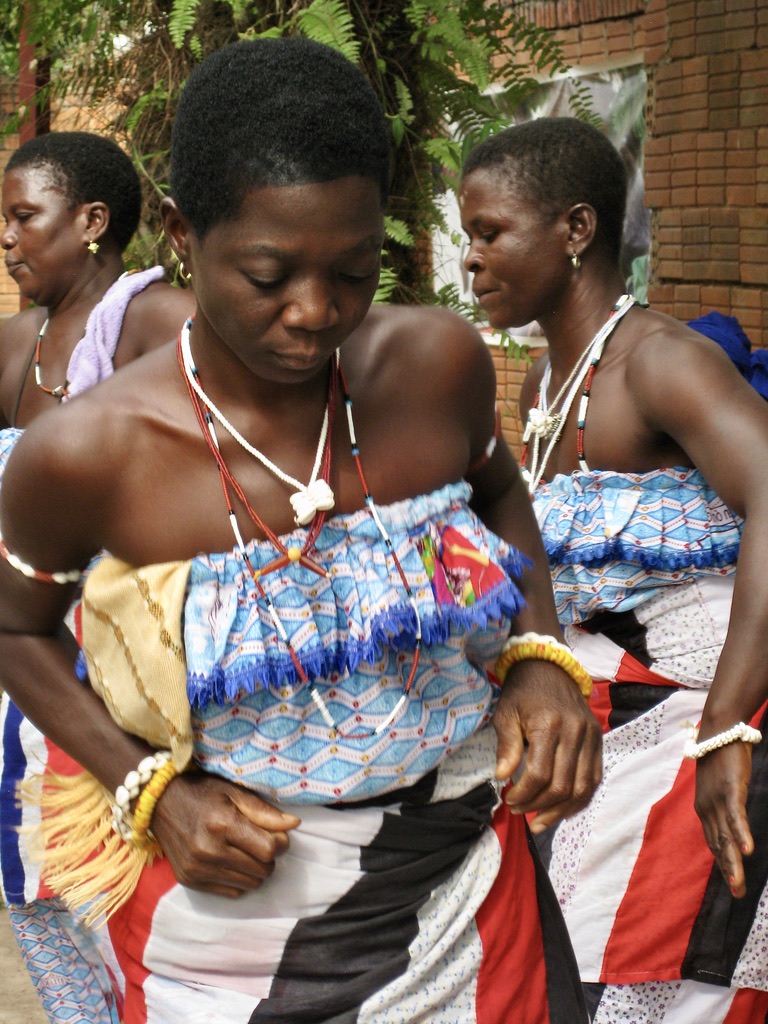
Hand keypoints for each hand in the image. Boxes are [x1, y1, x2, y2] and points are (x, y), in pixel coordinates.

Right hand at [151, 771, 300, 896]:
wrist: (159, 803)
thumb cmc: (202, 793)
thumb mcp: (234, 792)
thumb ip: (264, 812)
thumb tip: (294, 825)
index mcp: (223, 824)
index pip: (269, 850)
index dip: (280, 843)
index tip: (277, 835)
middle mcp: (209, 850)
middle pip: (262, 870)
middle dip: (269, 857)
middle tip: (260, 842)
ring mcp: (197, 869)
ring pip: (249, 884)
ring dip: (255, 870)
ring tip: (246, 851)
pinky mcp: (189, 881)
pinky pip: (231, 892)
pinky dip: (238, 880)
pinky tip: (231, 862)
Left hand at [492, 659, 601, 832]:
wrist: (550, 667)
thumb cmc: (522, 692)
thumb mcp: (506, 714)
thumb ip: (506, 747)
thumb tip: (502, 777)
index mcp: (549, 725)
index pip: (540, 774)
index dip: (524, 794)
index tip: (509, 800)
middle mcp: (575, 732)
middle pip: (562, 785)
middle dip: (539, 806)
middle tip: (520, 812)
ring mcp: (591, 736)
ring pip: (583, 787)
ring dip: (561, 810)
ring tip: (540, 821)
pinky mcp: (598, 740)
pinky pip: (594, 778)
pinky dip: (579, 799)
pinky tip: (562, 809)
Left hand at [694, 742, 753, 897]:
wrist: (718, 731)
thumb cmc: (720, 758)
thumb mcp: (719, 787)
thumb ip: (724, 806)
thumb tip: (732, 822)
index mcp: (704, 809)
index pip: (713, 842)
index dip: (722, 863)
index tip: (731, 883)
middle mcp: (707, 808)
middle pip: (718, 846)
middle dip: (728, 871)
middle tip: (737, 894)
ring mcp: (718, 800)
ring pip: (725, 837)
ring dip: (732, 862)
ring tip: (738, 884)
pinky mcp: (731, 790)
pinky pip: (736, 817)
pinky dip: (741, 835)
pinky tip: (748, 851)